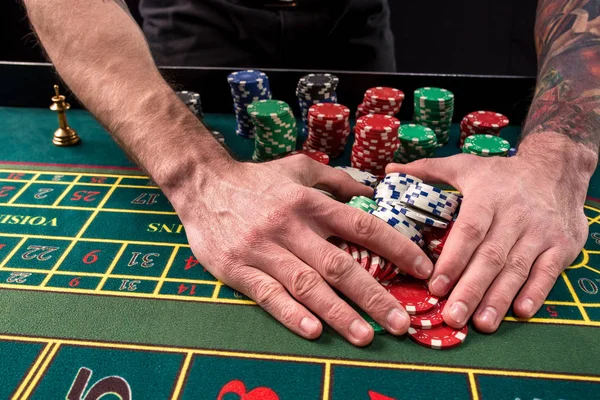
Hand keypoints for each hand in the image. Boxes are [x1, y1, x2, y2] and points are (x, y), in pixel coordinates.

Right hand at [168, 155, 432, 345]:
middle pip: (339, 265)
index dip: (395, 247)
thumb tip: (372, 189)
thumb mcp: (298, 168)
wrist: (203, 186)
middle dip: (373, 296)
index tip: (421, 268)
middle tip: (402, 323)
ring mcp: (263, 250)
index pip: (361, 225)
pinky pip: (269, 296)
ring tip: (366, 336)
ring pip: (307, 285)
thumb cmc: (256, 180)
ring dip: (339, 313)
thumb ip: (336, 180)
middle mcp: (290, 227)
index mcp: (309, 202)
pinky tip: (314, 331)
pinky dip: (292, 315)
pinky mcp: (238, 270)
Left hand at [386, 146, 588, 332]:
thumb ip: (426, 170)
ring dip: (499, 298)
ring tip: (481, 324)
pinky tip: (520, 312)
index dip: (453, 260)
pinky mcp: (561, 245)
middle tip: (453, 316)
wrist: (556, 169)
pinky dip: (536, 293)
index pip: (469, 231)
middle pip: (491, 256)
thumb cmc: (501, 174)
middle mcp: (515, 215)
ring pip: (518, 268)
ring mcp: (540, 231)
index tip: (436, 285)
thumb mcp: (464, 165)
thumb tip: (389, 172)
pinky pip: (548, 272)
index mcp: (487, 196)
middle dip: (471, 289)